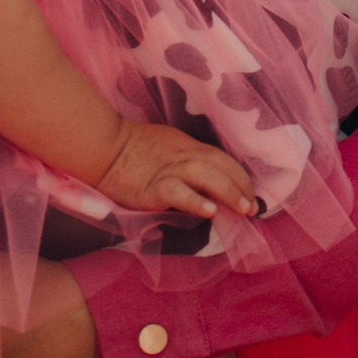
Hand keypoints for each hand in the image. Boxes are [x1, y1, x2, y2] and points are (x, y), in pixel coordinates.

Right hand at [96, 119, 257, 218]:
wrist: (103, 147)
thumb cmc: (132, 147)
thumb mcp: (167, 146)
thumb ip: (186, 160)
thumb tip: (206, 181)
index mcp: (188, 146)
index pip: (223, 159)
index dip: (240, 176)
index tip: (251, 193)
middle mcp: (184, 155)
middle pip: (222, 166)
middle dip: (242, 186)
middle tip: (254, 207)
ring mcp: (170, 170)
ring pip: (208, 177)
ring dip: (229, 192)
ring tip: (243, 210)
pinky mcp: (153, 187)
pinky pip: (179, 193)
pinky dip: (196, 200)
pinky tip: (209, 211)